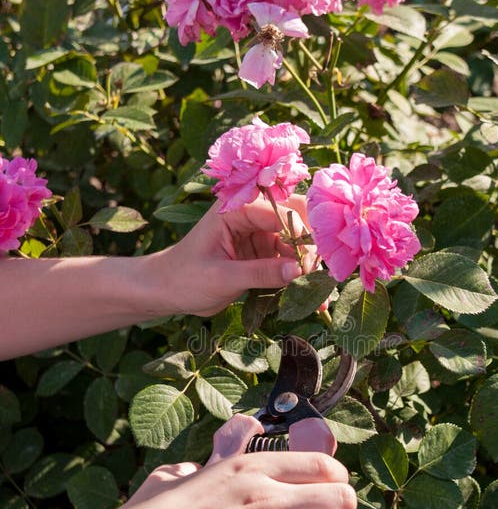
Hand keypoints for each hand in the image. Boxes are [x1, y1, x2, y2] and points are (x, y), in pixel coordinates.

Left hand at [147, 194, 314, 316]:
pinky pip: (288, 262)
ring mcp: (258, 235)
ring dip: (308, 267)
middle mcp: (251, 216)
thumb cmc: (184, 278)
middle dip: (311, 248)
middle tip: (320, 277)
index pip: (281, 212)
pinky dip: (299, 278)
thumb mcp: (221, 278)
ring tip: (320, 294)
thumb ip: (259, 273)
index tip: (313, 263)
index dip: (302, 235)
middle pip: (295, 222)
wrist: (167, 291)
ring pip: (296, 245)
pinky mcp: (261, 255)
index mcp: (236, 209)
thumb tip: (297, 271)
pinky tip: (313, 299)